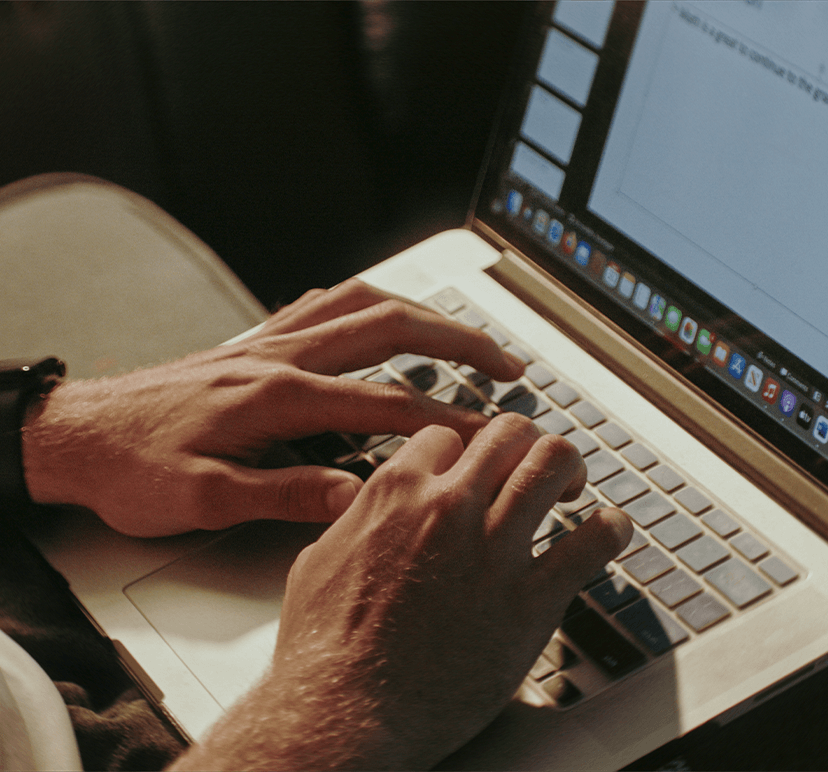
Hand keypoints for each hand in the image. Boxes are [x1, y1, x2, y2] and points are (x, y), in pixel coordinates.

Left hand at [22, 279, 523, 535]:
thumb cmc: (132, 466)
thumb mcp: (203, 500)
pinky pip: (323, 303)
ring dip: (422, 314)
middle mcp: (281, 356)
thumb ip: (285, 495)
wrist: (78, 433)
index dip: (446, 420)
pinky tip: (382, 313)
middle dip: (459, 343)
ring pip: (364, 305)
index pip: (386, 404)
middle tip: (505, 362)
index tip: (489, 433)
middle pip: (391, 330)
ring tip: (462, 332)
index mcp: (277, 397)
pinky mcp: (255, 341)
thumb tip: (356, 497)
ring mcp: (269, 341)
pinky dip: (367, 303)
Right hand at [172, 413, 631, 770]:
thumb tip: (366, 509)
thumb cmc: (323, 647)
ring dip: (569, 467)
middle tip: (536, 461)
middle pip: (508, 434)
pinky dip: (608, 529)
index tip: (474, 467)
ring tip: (574, 485)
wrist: (343, 712)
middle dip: (525, 441)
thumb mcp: (319, 560)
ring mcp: (492, 549)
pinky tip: (609, 528)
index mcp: (395, 491)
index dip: (462, 451)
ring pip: (552, 465)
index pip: (447, 436)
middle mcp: (448, 506)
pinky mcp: (529, 599)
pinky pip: (589, 544)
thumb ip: (355, 522)